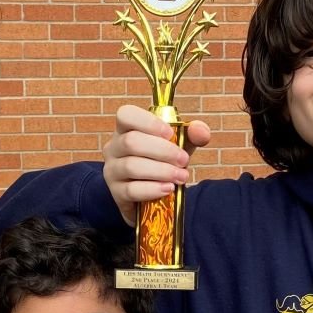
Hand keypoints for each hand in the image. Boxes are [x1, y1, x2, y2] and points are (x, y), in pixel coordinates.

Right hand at [103, 104, 210, 225]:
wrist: (151, 198)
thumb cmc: (162, 163)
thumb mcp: (178, 146)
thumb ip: (191, 135)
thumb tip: (200, 131)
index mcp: (126, 129)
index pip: (126, 115)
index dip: (148, 122)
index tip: (170, 133)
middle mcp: (113, 147)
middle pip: (131, 142)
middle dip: (163, 151)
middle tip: (184, 160)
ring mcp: (112, 170)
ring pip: (132, 166)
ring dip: (161, 171)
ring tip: (181, 177)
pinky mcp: (116, 193)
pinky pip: (132, 190)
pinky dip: (153, 189)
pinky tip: (168, 189)